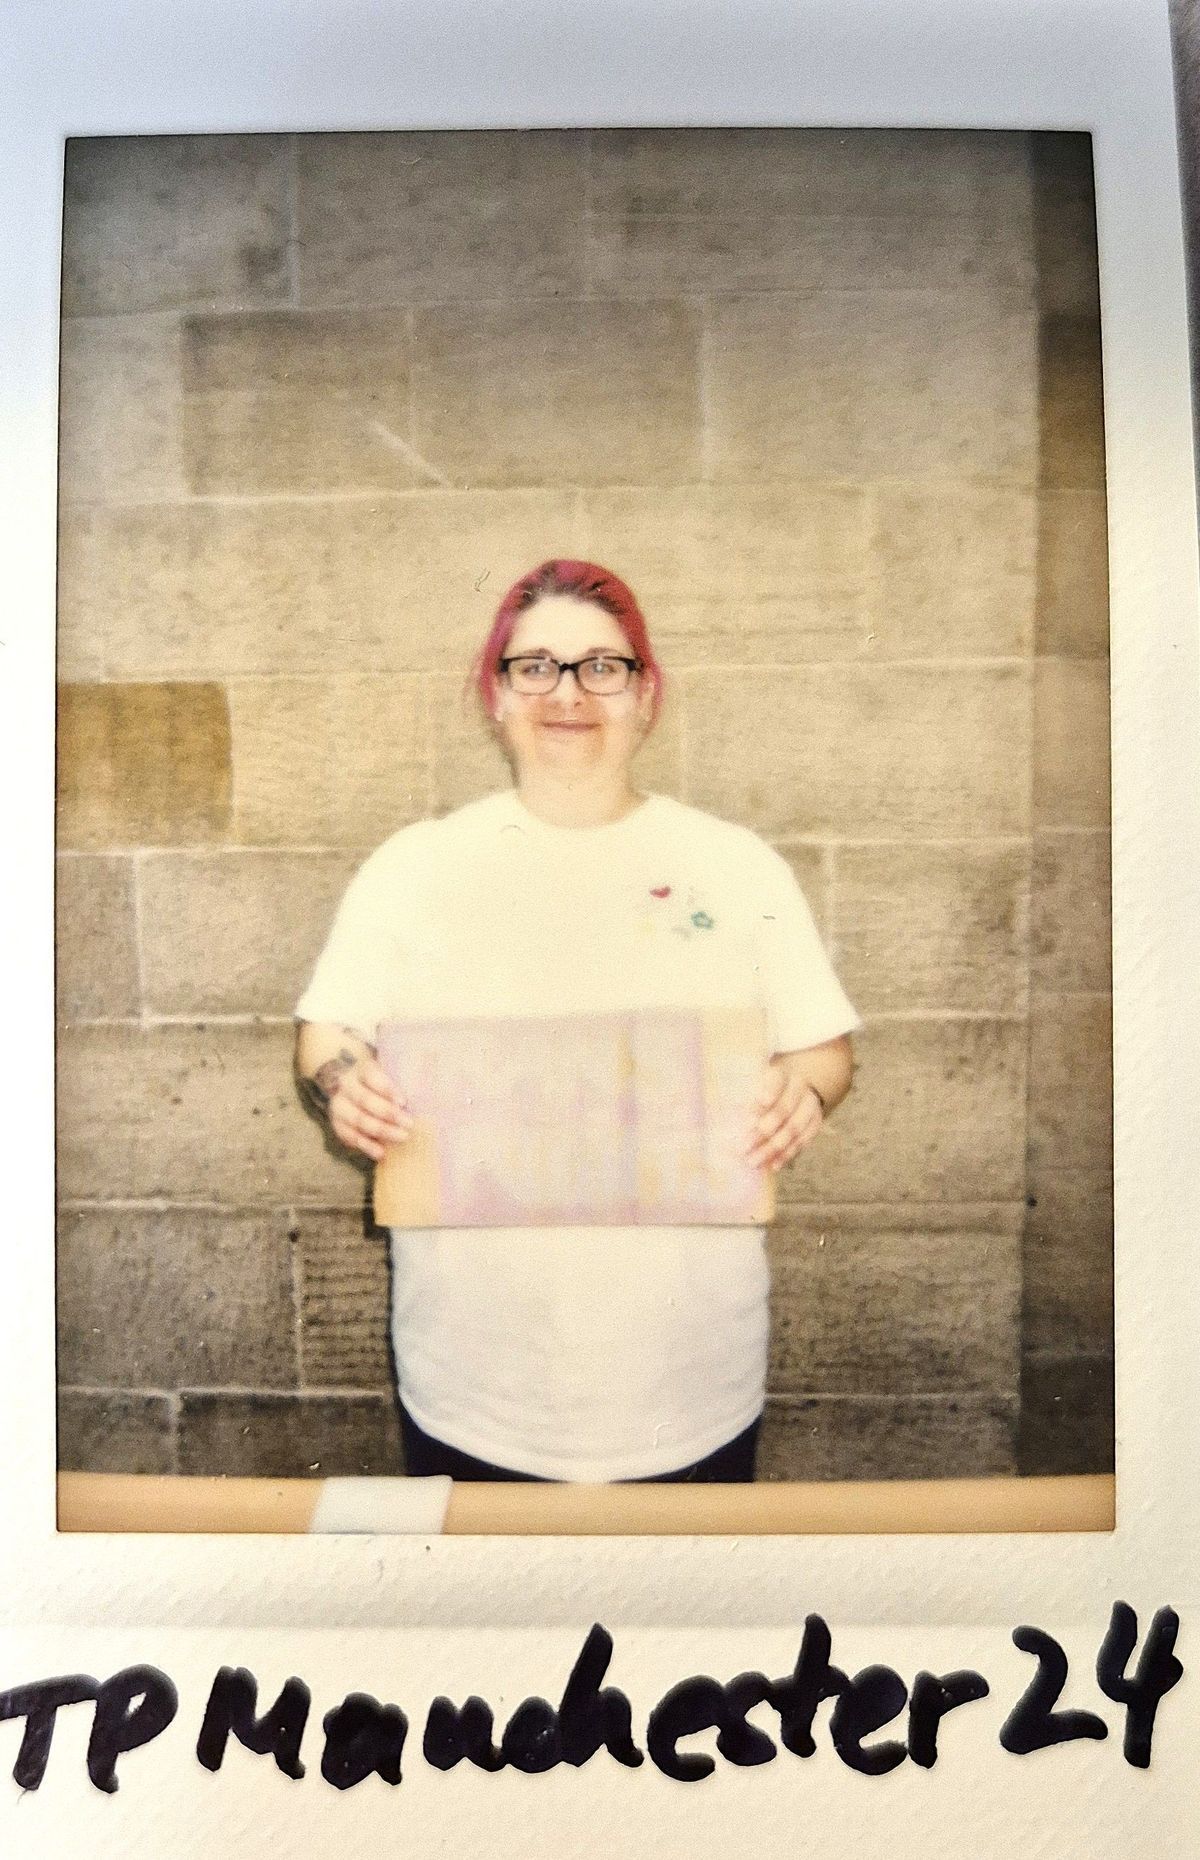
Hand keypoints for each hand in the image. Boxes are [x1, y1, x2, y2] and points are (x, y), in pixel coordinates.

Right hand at [319, 1051, 412, 1161]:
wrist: (353, 1087)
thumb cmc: (381, 1083)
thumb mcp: (389, 1074)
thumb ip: (404, 1080)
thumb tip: (432, 1092)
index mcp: (361, 1069)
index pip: (372, 1075)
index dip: (387, 1089)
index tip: (403, 1101)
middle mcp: (347, 1086)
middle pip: (364, 1099)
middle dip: (388, 1113)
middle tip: (409, 1123)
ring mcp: (339, 1105)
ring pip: (357, 1119)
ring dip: (381, 1130)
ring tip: (402, 1137)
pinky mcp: (337, 1124)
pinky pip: (350, 1136)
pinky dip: (366, 1145)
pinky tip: (382, 1152)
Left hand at [745, 1054, 823, 1171]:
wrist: (792, 1088)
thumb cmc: (761, 1091)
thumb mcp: (751, 1085)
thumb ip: (741, 1100)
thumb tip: (723, 1127)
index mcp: (780, 1073)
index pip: (774, 1082)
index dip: (765, 1097)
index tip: (750, 1115)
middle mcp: (798, 1086)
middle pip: (783, 1110)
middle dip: (762, 1132)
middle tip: (743, 1148)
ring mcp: (810, 1105)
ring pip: (794, 1129)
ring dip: (773, 1148)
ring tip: (754, 1162)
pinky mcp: (816, 1122)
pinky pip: (803, 1141)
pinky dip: (787, 1154)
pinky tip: (772, 1165)